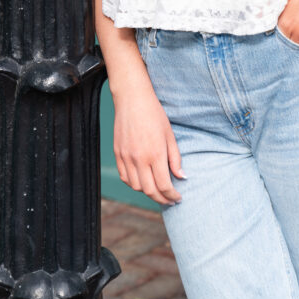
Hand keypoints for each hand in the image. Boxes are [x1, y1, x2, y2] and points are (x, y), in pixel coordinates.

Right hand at [113, 80, 185, 204]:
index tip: (178, 198)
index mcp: (155, 154)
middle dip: (162, 199)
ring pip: (136, 186)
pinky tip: (142, 181)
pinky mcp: (117, 154)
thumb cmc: (154, 114)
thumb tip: (181, 177)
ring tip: (157, 189)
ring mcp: (126, 157)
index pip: (164, 185)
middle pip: (150, 190)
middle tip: (170, 200)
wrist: (132, 99)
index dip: (172, 196)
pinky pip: (124, 177)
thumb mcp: (170, 134)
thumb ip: (175, 158)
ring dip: (147, 192)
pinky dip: (133, 183)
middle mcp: (139, 159)